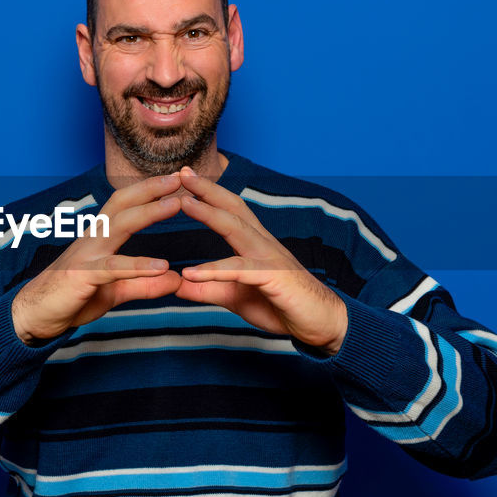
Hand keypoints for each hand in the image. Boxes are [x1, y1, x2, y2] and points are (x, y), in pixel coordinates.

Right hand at [11, 174, 183, 344]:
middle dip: (151, 188)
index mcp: (100, 237)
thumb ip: (144, 284)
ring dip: (149, 212)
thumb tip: (174, 280)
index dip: (148, 190)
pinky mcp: (83, 276)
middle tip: (180, 177)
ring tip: (176, 204)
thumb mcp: (116, 290)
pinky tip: (161, 266)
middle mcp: (93, 239)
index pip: (126, 205)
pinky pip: (114, 268)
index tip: (175, 181)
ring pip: (119, 226)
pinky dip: (139, 266)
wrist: (36, 315)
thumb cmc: (73, 297)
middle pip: (123, 204)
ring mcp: (86, 255)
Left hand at [174, 167, 348, 356]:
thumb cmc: (281, 305)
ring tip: (184, 204)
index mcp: (254, 244)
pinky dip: (214, 271)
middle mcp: (262, 244)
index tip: (184, 177)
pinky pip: (240, 271)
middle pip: (232, 209)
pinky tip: (190, 274)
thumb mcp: (235, 296)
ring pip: (237, 229)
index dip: (208, 193)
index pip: (229, 211)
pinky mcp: (274, 278)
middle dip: (207, 189)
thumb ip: (207, 289)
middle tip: (182, 173)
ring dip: (209, 214)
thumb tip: (177, 284)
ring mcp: (270, 258)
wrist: (319, 323)